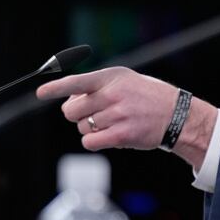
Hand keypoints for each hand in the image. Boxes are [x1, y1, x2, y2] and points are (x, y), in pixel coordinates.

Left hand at [36, 67, 215, 168]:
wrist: (178, 115)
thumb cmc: (149, 97)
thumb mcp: (127, 80)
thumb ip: (98, 86)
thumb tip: (69, 102)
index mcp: (113, 77)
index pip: (78, 82)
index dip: (56, 88)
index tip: (41, 93)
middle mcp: (114, 94)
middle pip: (72, 110)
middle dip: (77, 114)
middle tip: (93, 114)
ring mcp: (118, 115)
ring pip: (81, 127)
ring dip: (90, 128)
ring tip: (112, 123)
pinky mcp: (121, 135)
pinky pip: (90, 142)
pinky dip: (94, 141)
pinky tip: (108, 136)